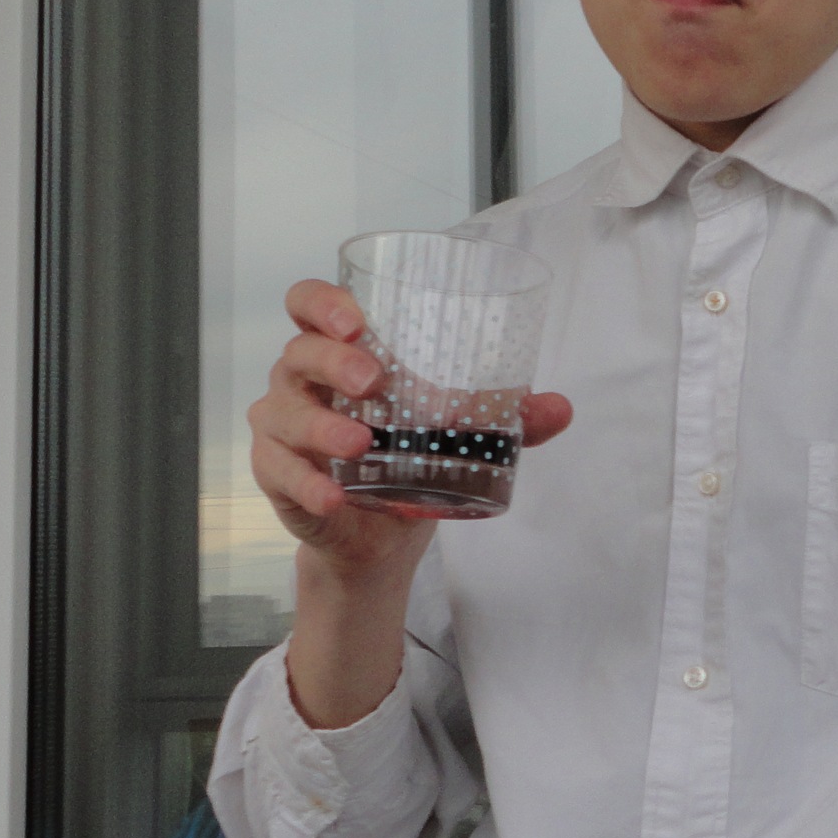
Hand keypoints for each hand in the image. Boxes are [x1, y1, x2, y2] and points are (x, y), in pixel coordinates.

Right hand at [254, 278, 573, 730]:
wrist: (380, 535)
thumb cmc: (410, 456)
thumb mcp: (460, 433)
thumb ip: (508, 418)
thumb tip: (561, 408)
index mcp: (339, 351)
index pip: (309, 305)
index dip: (323, 302)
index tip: (356, 320)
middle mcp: (301, 380)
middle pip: (298, 352)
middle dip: (333, 361)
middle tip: (373, 380)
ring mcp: (282, 425)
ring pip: (283, 412)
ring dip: (321, 426)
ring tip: (360, 444)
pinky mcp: (276, 473)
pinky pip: (279, 472)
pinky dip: (307, 484)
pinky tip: (333, 497)